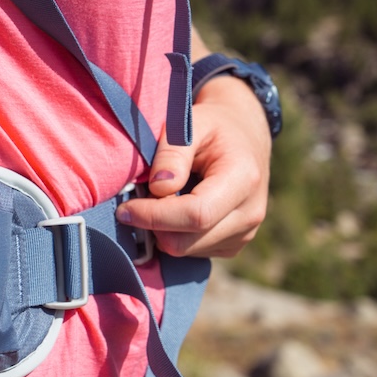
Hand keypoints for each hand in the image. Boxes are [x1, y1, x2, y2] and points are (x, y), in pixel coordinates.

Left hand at [116, 72, 272, 258]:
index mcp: (243, 180)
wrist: (245, 136)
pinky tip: (176, 208)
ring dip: (162, 230)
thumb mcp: (191, 124)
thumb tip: (158, 188)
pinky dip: (175, 235)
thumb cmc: (214, 126)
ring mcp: (244, 234)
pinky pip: (192, 252)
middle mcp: (250, 214)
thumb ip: (172, 152)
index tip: (126, 208)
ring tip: (160, 199)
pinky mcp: (233, 245)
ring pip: (186, 250)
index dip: (155, 216)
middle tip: (136, 201)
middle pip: (187, 241)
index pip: (196, 214)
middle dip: (153, 226)